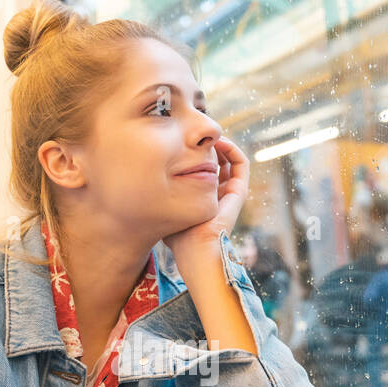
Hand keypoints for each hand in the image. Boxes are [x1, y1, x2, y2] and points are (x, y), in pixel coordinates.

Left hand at [162, 136, 249, 273]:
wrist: (195, 249)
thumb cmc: (178, 236)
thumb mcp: (166, 210)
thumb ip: (162, 196)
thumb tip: (145, 180)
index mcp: (204, 199)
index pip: (204, 171)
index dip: (196, 155)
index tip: (183, 145)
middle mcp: (220, 195)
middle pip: (218, 163)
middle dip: (208, 147)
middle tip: (195, 137)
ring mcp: (231, 193)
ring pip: (231, 161)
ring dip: (222, 145)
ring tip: (209, 137)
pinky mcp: (239, 192)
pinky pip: (241, 164)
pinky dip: (232, 150)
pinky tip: (219, 143)